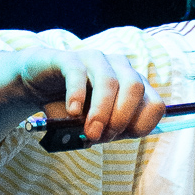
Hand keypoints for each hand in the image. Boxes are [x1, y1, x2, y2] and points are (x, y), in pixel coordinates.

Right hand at [19, 33, 165, 142]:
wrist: (39, 85)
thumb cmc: (73, 108)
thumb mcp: (95, 124)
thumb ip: (105, 130)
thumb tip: (102, 137)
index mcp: (133, 85)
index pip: (155, 103)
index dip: (142, 124)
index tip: (122, 137)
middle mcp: (119, 67)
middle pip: (135, 88)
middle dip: (122, 117)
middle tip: (103, 137)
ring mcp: (95, 59)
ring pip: (109, 81)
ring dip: (101, 111)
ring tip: (90, 132)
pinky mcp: (68, 57)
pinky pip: (78, 72)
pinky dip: (77, 95)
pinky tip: (73, 112)